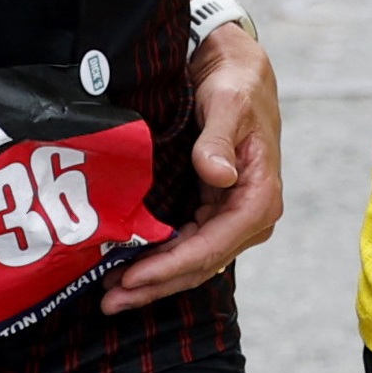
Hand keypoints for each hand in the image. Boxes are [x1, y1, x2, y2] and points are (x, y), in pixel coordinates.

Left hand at [112, 22, 281, 307]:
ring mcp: (232, 220)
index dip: (172, 266)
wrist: (238, 72)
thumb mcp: (229, 105)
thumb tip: (220, 176)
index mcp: (260, 198)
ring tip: (111, 295)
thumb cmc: (237, 86)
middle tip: (111, 300)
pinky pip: (185, 247)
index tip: (133, 276)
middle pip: (200, 265)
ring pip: (191, 264)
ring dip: (153, 281)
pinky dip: (158, 262)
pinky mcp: (214, 214)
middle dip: (155, 285)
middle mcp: (250, 218)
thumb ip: (219, 140)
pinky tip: (127, 271)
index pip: (213, 246)